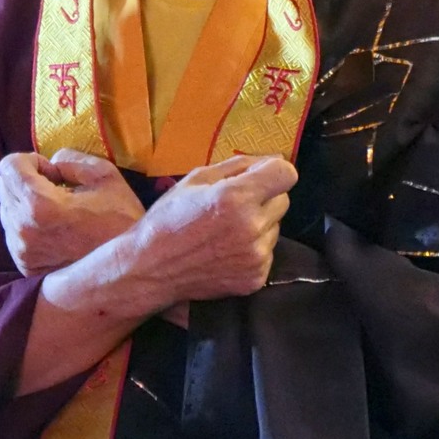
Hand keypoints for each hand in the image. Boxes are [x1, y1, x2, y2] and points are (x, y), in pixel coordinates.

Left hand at [0, 149, 145, 275]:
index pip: (8, 167)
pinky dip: (27, 224)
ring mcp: (22, 252)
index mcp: (39, 206)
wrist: (131, 270)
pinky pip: (13, 234)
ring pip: (6, 211)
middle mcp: (23, 231)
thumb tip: (50, 163)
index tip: (53, 172)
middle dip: (25, 179)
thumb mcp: (104, 175)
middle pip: (3, 187)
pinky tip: (55, 229)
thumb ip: (70, 159)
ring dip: (25, 203)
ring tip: (57, 210)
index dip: (30, 160)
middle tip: (55, 187)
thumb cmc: (122, 220)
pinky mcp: (26, 267)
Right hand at [125, 155, 295, 305]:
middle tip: (236, 203)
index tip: (262, 175)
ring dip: (259, 224)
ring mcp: (255, 256)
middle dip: (264, 197)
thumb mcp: (197, 178)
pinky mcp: (256, 278)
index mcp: (236, 198)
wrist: (151, 268)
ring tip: (227, 229)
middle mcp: (251, 227)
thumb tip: (273, 159)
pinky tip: (226, 249)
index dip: (275, 171)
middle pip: (283, 201)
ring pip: (275, 228)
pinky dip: (253, 248)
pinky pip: (267, 253)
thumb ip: (238, 165)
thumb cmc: (169, 218)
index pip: (286, 175)